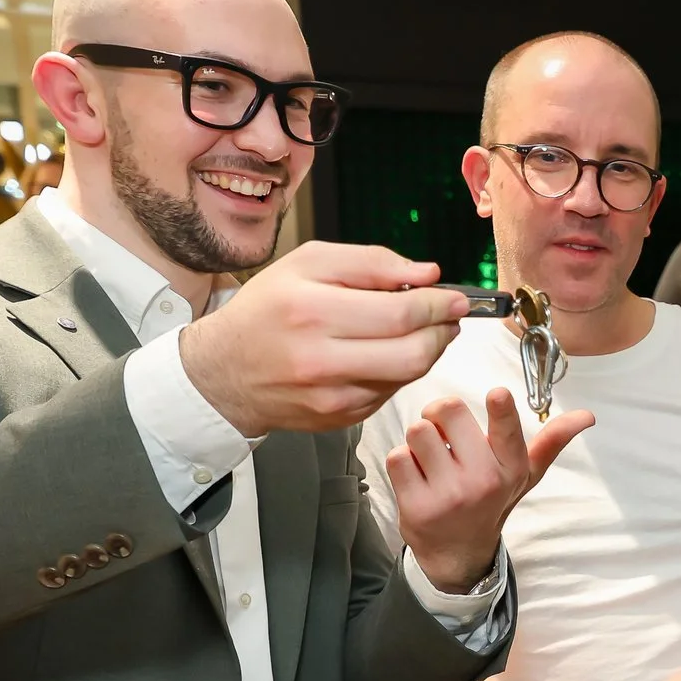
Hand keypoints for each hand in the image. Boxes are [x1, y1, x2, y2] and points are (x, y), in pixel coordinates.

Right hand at [177, 240, 469, 435]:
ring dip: (428, 352)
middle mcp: (320, 358)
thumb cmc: (267, 309)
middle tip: (449, 316)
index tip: (456, 297)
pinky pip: (389, 393)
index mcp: (311, 310)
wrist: (224, 371)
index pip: (401, 311)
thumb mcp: (308, 263)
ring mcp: (330, 395)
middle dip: (443, 331)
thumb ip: (371, 262)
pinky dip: (400, 372)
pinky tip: (388, 354)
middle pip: (413, 351)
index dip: (440, 304)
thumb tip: (427, 272)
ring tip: (424, 331)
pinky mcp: (338, 418)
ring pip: (407, 376)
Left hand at [388, 388, 593, 592]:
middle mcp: (483, 482)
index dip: (501, 410)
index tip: (498, 394)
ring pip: (417, 431)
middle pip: (446, 409)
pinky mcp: (418, 507)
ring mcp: (449, 496)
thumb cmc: (490, 500)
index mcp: (511, 468)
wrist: (458, 554)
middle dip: (439, 415)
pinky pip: (398, 457)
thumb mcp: (524, 474)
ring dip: (418, 440)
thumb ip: (552, 441)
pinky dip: (402, 463)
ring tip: (431, 460)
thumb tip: (588, 415)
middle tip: (444, 435)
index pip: (507, 433)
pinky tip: (417, 479)